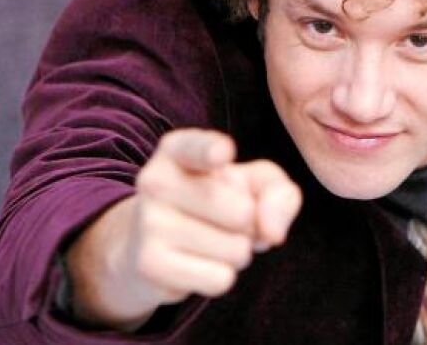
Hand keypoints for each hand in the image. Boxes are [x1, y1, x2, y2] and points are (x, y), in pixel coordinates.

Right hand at [64, 128, 301, 329]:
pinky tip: (197, 264)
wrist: (154, 246)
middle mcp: (155, 180)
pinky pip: (220, 279)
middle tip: (225, 220)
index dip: (213, 151)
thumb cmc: (215, 203)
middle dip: (250, 226)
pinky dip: (221, 276)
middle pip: (243, 213)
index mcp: (177, 150)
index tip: (223, 153)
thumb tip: (273, 233)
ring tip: (210, 241)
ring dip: (237, 253)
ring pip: (236, 250)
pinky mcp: (149, 264)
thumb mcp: (252, 183)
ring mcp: (148, 223)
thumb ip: (278, 191)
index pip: (196, 147)